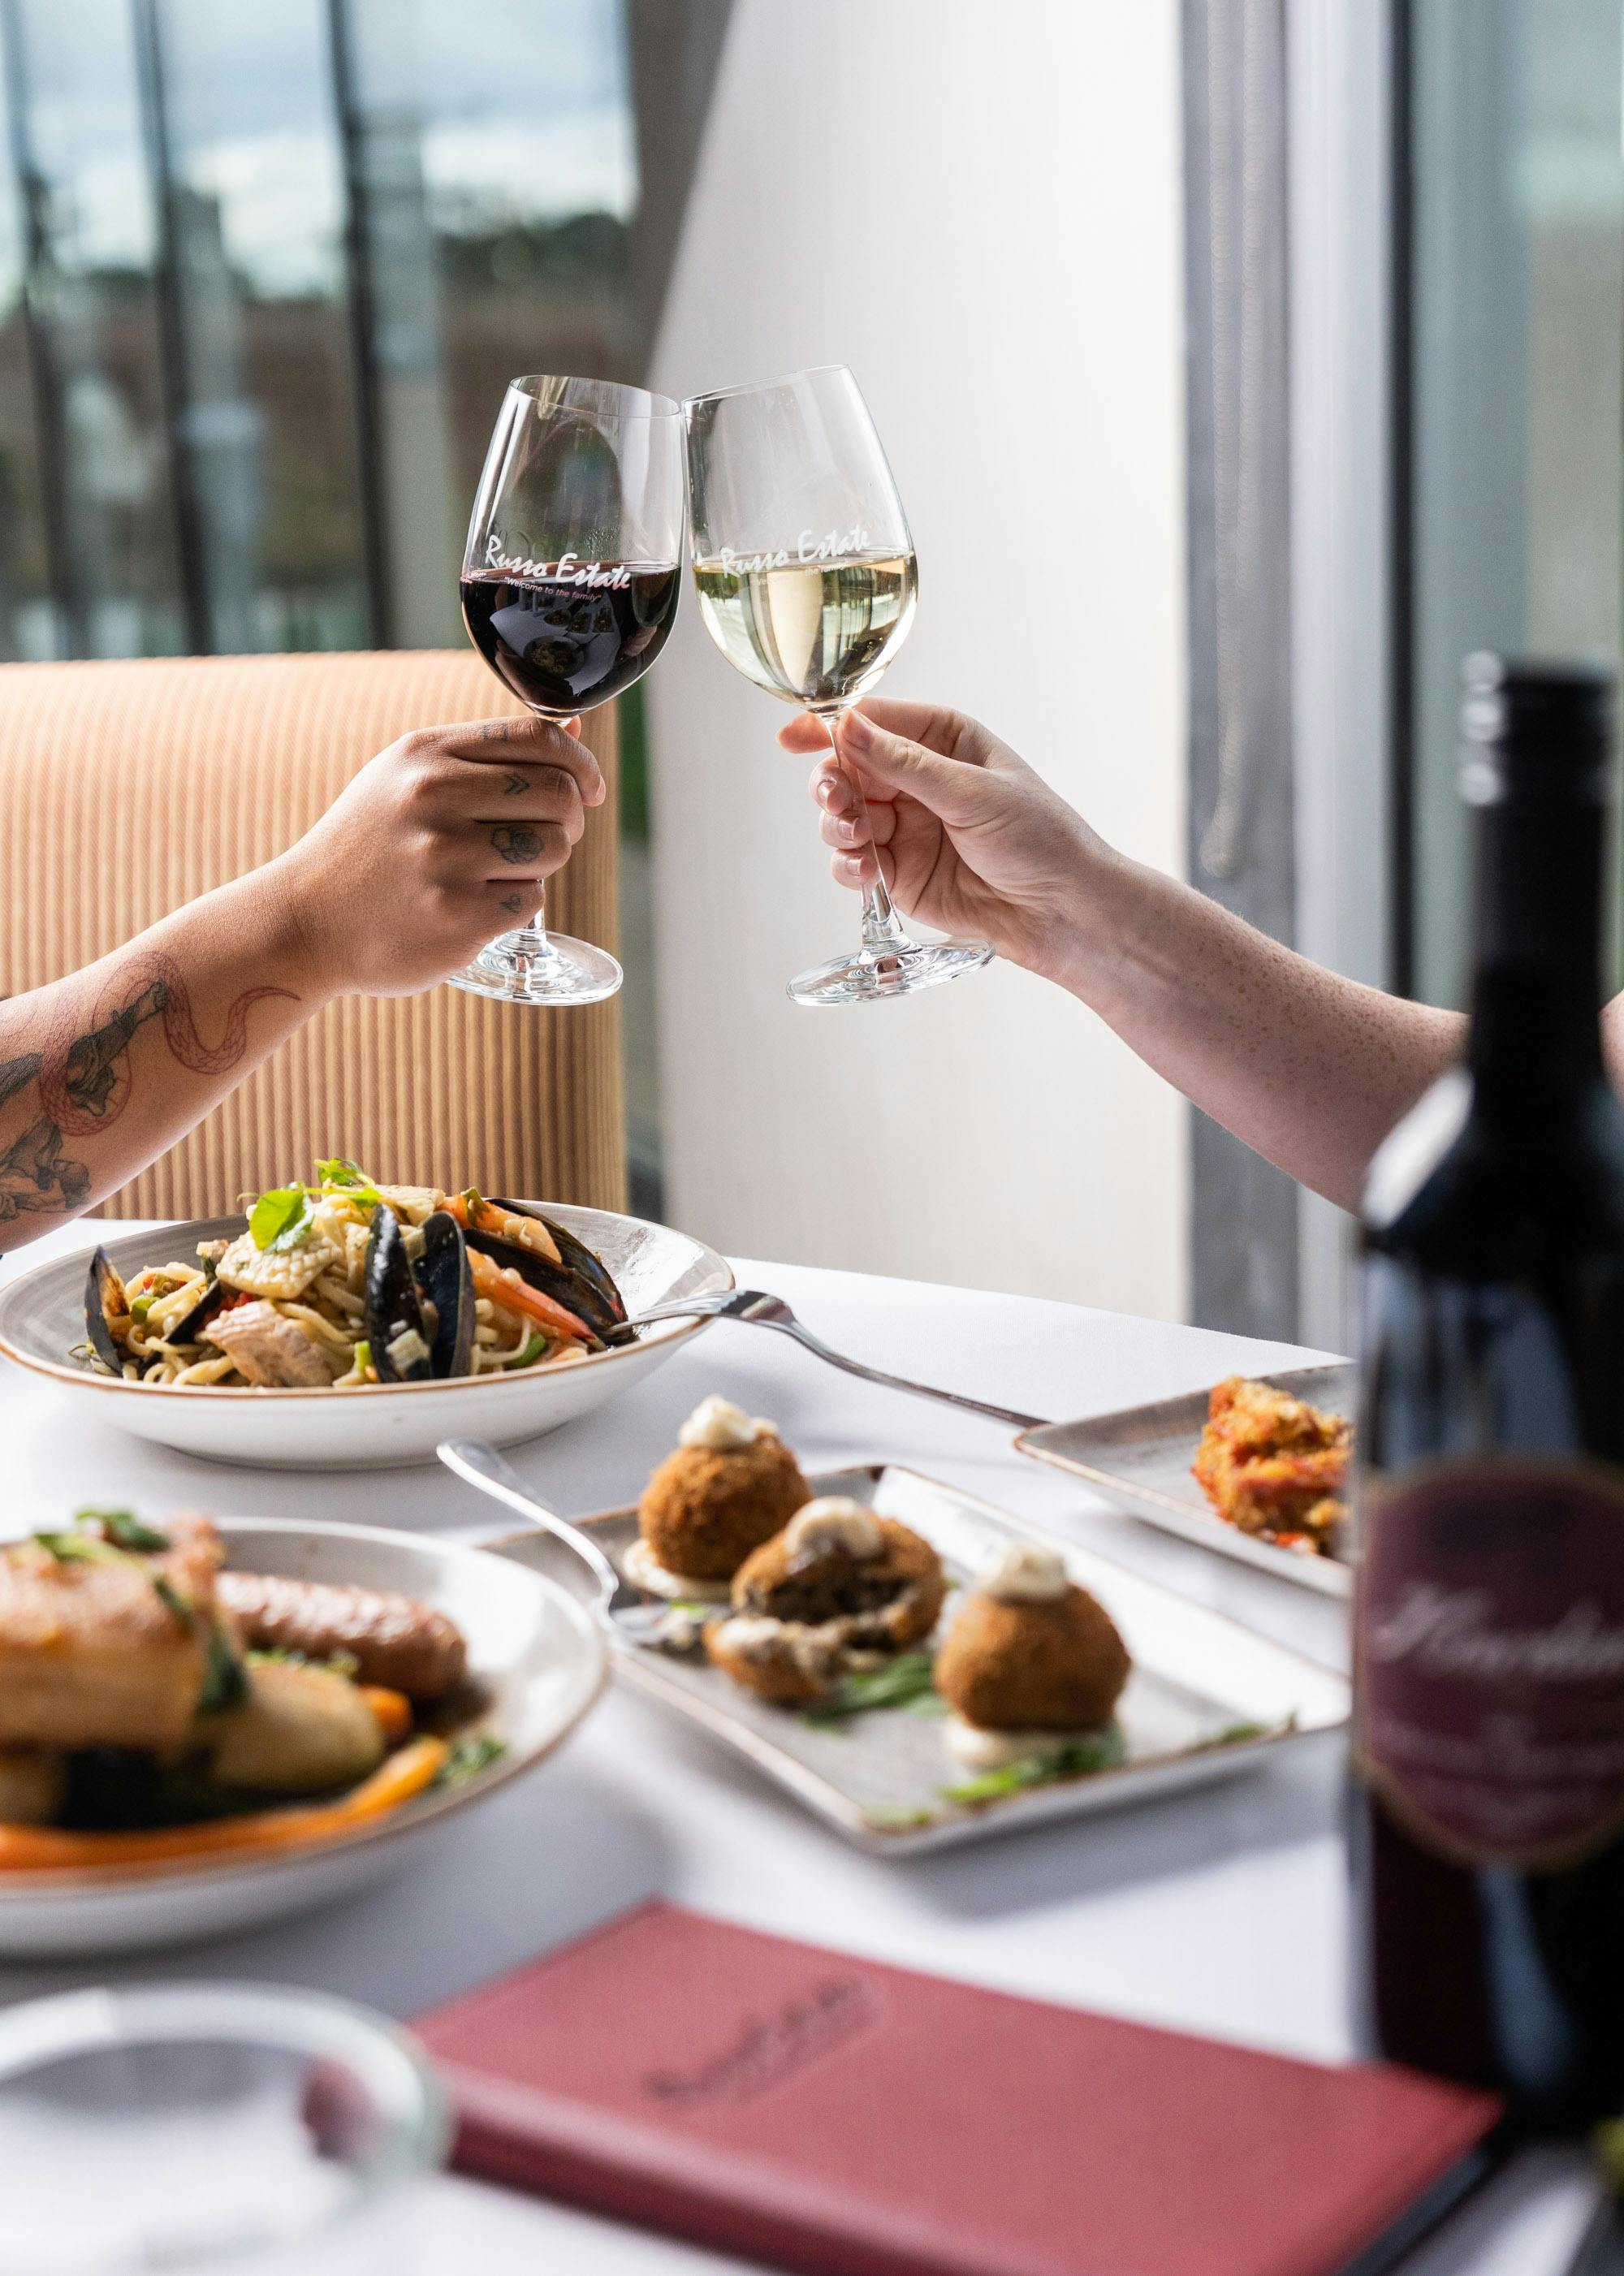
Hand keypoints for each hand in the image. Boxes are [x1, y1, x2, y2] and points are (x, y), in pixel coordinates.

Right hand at [268, 714, 605, 996]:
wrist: (305, 922)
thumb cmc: (370, 846)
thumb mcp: (407, 778)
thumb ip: (490, 753)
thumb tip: (577, 730)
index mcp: (424, 754)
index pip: (538, 737)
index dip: (580, 764)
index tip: (589, 789)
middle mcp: (434, 798)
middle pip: (559, 794)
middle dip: (570, 817)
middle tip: (549, 836)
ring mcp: (446, 859)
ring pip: (554, 848)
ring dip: (542, 862)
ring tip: (498, 870)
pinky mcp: (459, 916)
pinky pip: (533, 899)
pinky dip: (517, 902)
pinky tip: (477, 904)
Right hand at [783, 700, 1099, 981]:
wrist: (1062, 911)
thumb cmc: (1038, 838)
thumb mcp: (973, 792)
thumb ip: (905, 763)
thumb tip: (848, 727)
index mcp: (943, 740)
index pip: (873, 722)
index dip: (829, 727)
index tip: (792, 738)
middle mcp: (918, 779)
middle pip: (847, 769)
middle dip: (833, 784)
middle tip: (839, 802)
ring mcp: (905, 827)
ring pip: (842, 816)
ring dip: (837, 826)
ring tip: (858, 839)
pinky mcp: (899, 873)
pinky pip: (852, 862)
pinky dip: (847, 865)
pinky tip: (863, 870)